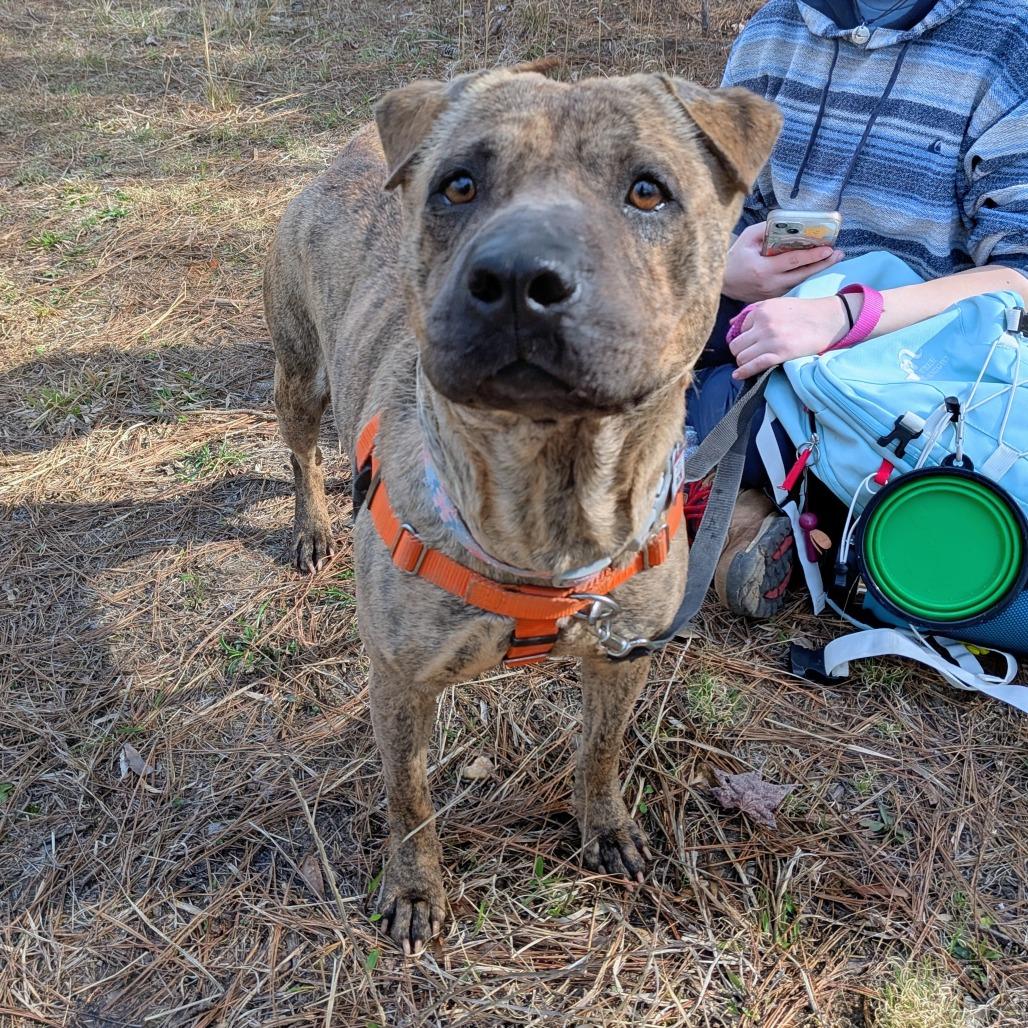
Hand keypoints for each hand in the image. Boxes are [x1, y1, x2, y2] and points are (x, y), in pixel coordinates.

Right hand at [722, 223, 845, 302]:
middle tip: (839, 254)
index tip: (828, 248)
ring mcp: (772, 294)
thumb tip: (787, 224)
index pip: (793, 261)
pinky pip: (791, 286)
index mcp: (763, 269)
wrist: (720, 283)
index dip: (813, 255)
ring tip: (831, 259)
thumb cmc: (732, 259)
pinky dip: (803, 276)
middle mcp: (770, 284)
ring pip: (799, 281)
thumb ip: (765, 230)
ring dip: (816, 270)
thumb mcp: (746, 239)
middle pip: (803, 274)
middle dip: (823, 263)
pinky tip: (813, 268)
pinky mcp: (772, 298)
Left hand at [729, 294, 850, 379]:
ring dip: (743, 362)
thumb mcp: (778, 304)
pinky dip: (743, 372)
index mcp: (761, 310)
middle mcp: (763, 324)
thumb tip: (732, 323)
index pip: (738, 330)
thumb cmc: (804, 312)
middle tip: (749, 355)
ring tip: (750, 363)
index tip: (750, 343)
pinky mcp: (780, 353)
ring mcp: (771, 340)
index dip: (744, 338)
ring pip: (741, 357)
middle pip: (736, 345)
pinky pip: (753, 365)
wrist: (830, 319)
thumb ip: (754, 311)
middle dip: (740, 352)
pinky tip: (738, 375)